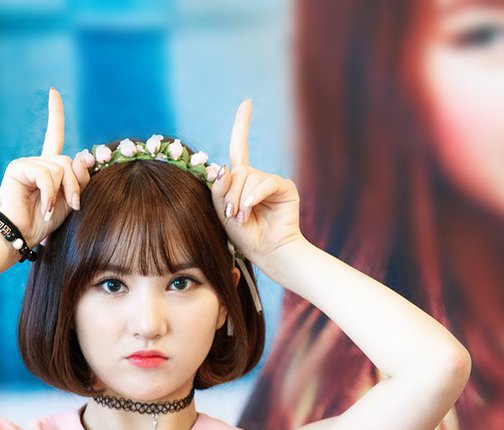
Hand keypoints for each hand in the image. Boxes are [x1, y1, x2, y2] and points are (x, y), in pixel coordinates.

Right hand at [0, 88, 93, 249]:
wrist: (24, 235)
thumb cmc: (45, 221)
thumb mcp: (70, 199)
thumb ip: (80, 178)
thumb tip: (87, 154)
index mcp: (49, 166)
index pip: (53, 135)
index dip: (55, 114)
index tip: (53, 92)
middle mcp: (37, 161)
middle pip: (68, 160)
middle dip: (75, 185)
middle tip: (73, 205)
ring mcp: (26, 163)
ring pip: (59, 168)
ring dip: (62, 192)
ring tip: (51, 209)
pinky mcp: (18, 168)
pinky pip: (45, 175)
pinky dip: (49, 194)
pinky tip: (43, 208)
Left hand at [210, 99, 303, 274]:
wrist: (267, 252)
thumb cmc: (245, 236)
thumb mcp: (223, 213)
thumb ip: (219, 191)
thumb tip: (220, 168)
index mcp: (241, 180)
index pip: (240, 147)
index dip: (242, 125)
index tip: (247, 103)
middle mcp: (256, 177)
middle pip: (238, 171)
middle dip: (230, 194)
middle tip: (233, 215)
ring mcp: (271, 182)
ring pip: (249, 178)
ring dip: (241, 200)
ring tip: (243, 217)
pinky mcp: (285, 188)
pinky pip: (265, 183)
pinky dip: (255, 195)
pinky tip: (250, 207)